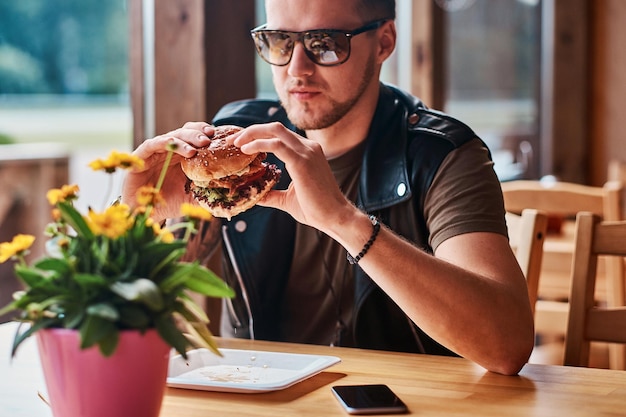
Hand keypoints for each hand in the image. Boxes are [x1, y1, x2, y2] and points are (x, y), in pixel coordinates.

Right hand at [122, 122, 214, 221]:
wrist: (143, 213)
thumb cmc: (167, 203)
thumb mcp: (193, 197)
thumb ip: (208, 193)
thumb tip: (231, 194)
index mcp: (181, 156)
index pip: (195, 138)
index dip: (206, 134)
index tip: (220, 137)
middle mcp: (169, 151)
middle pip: (185, 133)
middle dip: (199, 133)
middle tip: (210, 138)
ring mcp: (155, 152)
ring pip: (172, 136)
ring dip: (187, 137)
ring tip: (201, 144)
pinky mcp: (141, 155)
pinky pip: (154, 144)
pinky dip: (169, 143)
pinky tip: (182, 149)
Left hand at [230, 122, 356, 231]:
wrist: (335, 217)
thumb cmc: (316, 209)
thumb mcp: (288, 199)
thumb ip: (272, 194)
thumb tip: (255, 196)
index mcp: (307, 152)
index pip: (279, 135)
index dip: (258, 136)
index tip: (241, 144)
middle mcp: (308, 147)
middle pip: (275, 128)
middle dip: (252, 130)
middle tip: (233, 140)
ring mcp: (306, 152)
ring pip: (275, 130)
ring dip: (252, 134)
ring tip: (236, 143)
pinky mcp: (302, 162)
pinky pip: (276, 145)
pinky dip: (259, 144)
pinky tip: (246, 151)